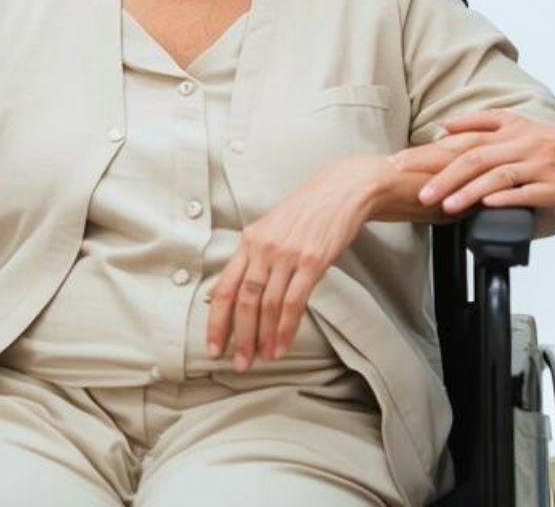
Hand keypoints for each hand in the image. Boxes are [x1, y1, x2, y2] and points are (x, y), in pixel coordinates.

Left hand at [206, 156, 385, 369]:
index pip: (224, 287)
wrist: (341, 191)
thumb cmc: (305, 213)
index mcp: (249, 241)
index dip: (216, 321)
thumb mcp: (270, 230)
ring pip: (267, 305)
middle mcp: (263, 247)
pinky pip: (294, 302)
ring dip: (264, 337)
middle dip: (240, 337)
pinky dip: (286, 328)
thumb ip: (248, 260)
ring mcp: (287, 254)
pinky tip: (283, 345)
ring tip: (262, 359)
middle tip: (239, 363)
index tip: (214, 347)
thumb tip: (219, 294)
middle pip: (243, 300)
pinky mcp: (312, 261)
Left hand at [392, 110, 554, 214]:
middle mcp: (517, 146)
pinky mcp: (552, 186)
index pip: (459, 141)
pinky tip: (486, 206)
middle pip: (473, 157)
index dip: (426, 152)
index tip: (398, 164)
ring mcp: (535, 166)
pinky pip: (525, 191)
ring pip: (496, 175)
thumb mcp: (517, 123)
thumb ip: (481, 123)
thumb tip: (444, 129)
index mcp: (506, 131)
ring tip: (444, 204)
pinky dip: (505, 197)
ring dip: (467, 190)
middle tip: (414, 191)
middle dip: (440, 175)